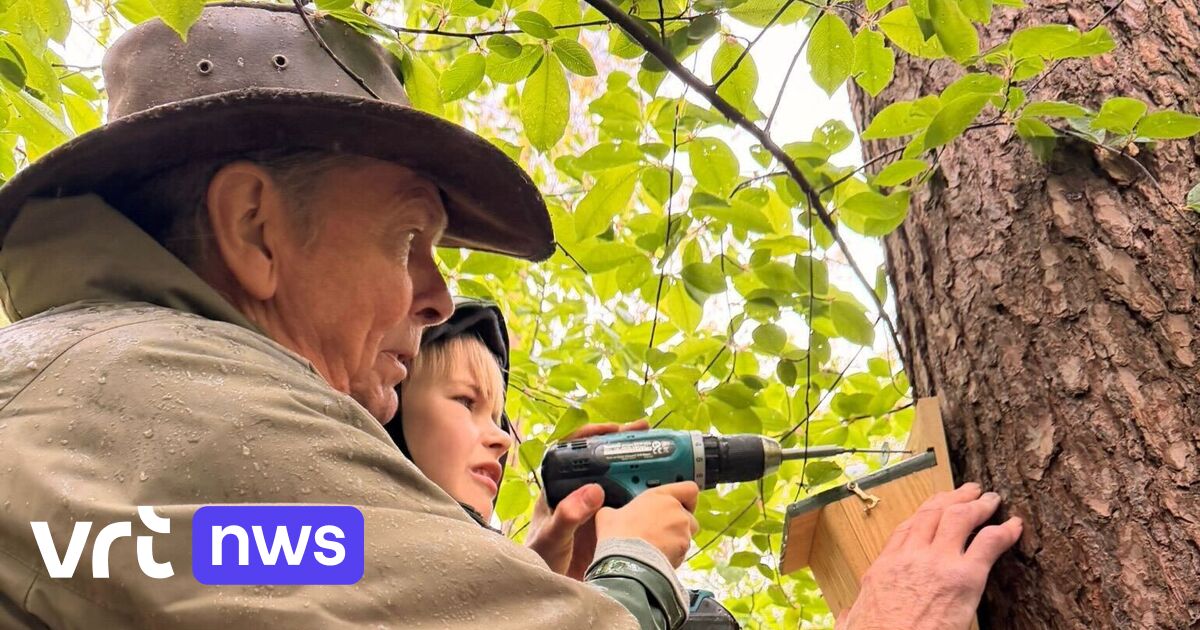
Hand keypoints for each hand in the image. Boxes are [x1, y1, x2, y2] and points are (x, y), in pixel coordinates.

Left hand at [526, 420, 649, 578]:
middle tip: (646, 431)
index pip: (575, 450)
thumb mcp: (553, 537)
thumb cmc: (542, 558)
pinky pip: (629, 500)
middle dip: (625, 443)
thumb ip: (568, 515)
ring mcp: (596, 506)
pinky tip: (662, 491)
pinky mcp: (610, 521)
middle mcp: (579, 491)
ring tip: (661, 454)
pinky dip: (645, 493)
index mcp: (560, 487)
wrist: (552, 586)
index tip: (614, 429)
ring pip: (619, 477)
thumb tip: (593, 491)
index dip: (593, 435)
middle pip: (603, 459)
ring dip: (639, 465)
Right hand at [595, 481, 699, 567]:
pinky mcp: (684, 549)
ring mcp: (682, 531)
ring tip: (657, 549)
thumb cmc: (618, 536)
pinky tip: (658, 559)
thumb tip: (610, 515)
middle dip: (678, 525)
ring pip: (687, 536)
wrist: (627, 561)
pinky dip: (674, 555)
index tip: (681, 504)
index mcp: (659, 496)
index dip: (687, 498)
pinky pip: (683, 552)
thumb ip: (615, 511)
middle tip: (661, 533)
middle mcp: (675, 510)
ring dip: (676, 541)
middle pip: (688, 516)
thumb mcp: (607, 516)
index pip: (688, 489)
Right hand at [836, 483, 1022, 629]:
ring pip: (958, 518)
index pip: (905, 529)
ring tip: (990, 499)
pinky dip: (1004, 531)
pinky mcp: (965, 578)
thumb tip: (848, 614)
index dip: (924, 513)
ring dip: (977, 505)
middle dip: (952, 498)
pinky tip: (1016, 526)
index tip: (935, 506)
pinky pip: (988, 543)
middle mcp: (910, 557)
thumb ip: (853, 613)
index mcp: (884, 568)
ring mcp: (937, 563)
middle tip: (968, 490)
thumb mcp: (853, 622)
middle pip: (932, 514)